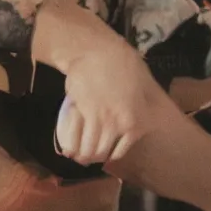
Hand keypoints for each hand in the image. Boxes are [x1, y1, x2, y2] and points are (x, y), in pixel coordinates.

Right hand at [58, 42, 171, 164]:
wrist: (100, 53)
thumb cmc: (124, 65)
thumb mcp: (142, 89)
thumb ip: (141, 106)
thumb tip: (142, 116)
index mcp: (138, 121)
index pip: (120, 150)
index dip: (109, 154)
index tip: (102, 154)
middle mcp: (123, 125)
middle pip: (102, 152)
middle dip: (92, 157)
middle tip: (85, 156)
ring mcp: (104, 121)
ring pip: (89, 149)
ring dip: (81, 154)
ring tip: (75, 153)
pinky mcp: (85, 114)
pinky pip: (76, 138)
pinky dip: (71, 145)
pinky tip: (68, 147)